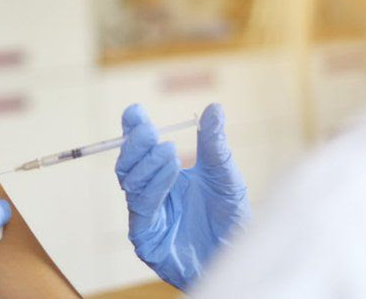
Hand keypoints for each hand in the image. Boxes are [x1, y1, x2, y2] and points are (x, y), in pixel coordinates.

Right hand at [115, 103, 250, 290]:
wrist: (238, 257)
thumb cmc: (230, 219)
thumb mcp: (225, 176)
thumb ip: (214, 145)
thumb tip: (215, 108)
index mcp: (162, 175)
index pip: (140, 149)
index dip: (133, 129)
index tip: (135, 110)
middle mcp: (149, 193)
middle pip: (126, 163)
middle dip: (134, 144)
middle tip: (150, 130)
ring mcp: (145, 216)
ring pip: (129, 182)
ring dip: (148, 163)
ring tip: (170, 151)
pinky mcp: (145, 238)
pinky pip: (140, 207)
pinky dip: (154, 186)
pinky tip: (170, 172)